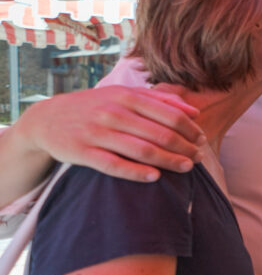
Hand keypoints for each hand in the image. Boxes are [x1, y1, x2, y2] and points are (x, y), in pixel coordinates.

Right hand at [25, 86, 204, 181]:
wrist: (46, 119)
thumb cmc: (95, 107)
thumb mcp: (123, 96)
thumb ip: (160, 101)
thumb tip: (195, 112)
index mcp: (126, 97)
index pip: (169, 114)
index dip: (190, 129)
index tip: (202, 141)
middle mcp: (112, 113)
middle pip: (160, 134)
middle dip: (184, 148)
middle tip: (199, 158)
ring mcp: (97, 132)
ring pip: (141, 150)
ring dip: (169, 161)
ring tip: (186, 168)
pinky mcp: (82, 152)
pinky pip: (113, 165)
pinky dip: (136, 172)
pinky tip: (155, 177)